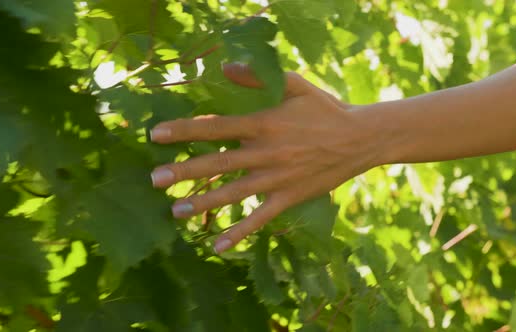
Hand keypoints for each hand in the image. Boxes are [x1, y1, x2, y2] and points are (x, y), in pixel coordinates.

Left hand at [150, 64, 379, 252]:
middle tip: (155, 180)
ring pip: (234, 193)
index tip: (156, 135)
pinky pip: (260, 218)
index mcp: (264, 123)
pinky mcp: (289, 198)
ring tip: (175, 211)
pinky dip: (240, 232)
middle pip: (218, 164)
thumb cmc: (325, 109)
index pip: (216, 127)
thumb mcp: (295, 85)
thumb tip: (224, 68)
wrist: (360, 138)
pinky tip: (218, 245)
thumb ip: (259, 78)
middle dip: (185, 172)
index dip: (185, 130)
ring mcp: (278, 178)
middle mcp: (267, 153)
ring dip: (204, 203)